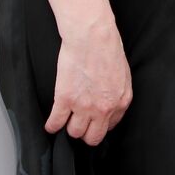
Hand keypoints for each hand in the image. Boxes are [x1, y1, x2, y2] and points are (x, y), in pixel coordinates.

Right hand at [45, 17, 132, 145]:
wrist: (92, 37)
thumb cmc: (108, 50)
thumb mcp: (123, 75)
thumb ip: (117, 95)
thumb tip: (110, 106)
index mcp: (120, 101)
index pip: (109, 127)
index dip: (99, 125)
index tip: (93, 122)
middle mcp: (103, 108)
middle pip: (92, 137)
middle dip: (85, 132)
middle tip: (79, 124)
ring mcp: (84, 106)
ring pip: (74, 132)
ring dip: (69, 126)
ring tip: (66, 119)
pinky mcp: (65, 100)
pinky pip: (55, 123)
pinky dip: (51, 126)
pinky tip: (51, 123)